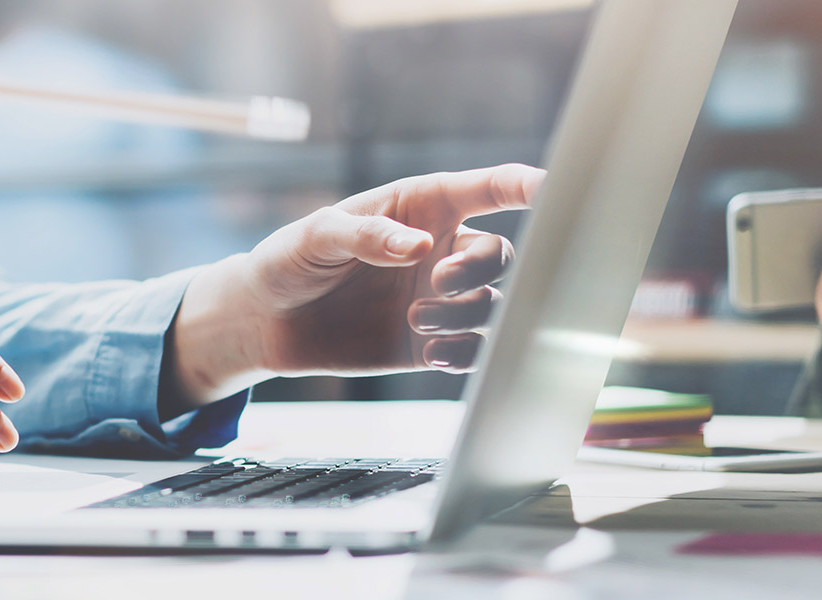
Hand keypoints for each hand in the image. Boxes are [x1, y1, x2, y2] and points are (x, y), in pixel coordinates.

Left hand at [168, 165, 542, 403]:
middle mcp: (440, 250)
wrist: (265, 320)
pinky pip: (473, 350)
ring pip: (491, 306)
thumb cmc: (290, 259)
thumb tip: (420, 247)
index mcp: (421, 207)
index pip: (488, 189)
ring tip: (415, 319)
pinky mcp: (429, 343)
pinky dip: (466, 354)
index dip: (526, 186)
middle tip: (435, 283)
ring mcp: (438, 298)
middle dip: (477, 269)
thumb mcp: (317, 235)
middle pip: (501, 255)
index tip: (555, 188)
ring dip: (464, 313)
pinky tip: (435, 353)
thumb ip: (367, 236)